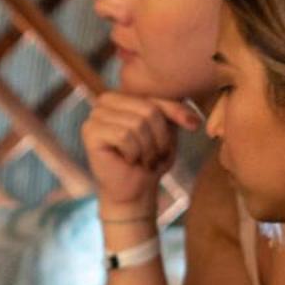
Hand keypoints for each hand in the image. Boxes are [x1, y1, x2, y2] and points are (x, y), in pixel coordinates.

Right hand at [79, 91, 199, 213]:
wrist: (135, 189)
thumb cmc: (152, 157)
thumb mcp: (169, 130)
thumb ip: (176, 115)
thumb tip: (195, 121)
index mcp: (125, 95)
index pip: (158, 97)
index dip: (177, 114)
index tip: (193, 126)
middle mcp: (105, 100)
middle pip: (148, 110)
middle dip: (160, 137)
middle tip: (156, 154)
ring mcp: (94, 115)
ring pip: (137, 124)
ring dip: (147, 149)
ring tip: (143, 159)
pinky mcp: (89, 132)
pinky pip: (124, 136)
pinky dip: (133, 153)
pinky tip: (128, 160)